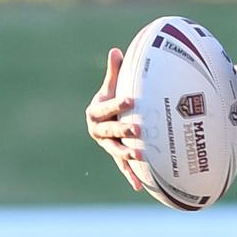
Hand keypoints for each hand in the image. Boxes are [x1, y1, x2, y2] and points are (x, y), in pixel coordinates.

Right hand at [84, 48, 142, 191]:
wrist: (105, 121)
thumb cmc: (112, 101)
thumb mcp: (111, 87)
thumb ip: (114, 72)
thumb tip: (116, 50)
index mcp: (95, 112)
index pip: (106, 107)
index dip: (116, 104)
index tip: (130, 99)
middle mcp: (98, 130)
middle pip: (110, 130)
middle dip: (123, 129)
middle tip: (138, 128)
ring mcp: (107, 145)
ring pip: (115, 150)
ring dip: (127, 152)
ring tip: (141, 153)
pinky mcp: (116, 156)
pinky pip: (123, 166)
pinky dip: (130, 175)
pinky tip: (139, 186)